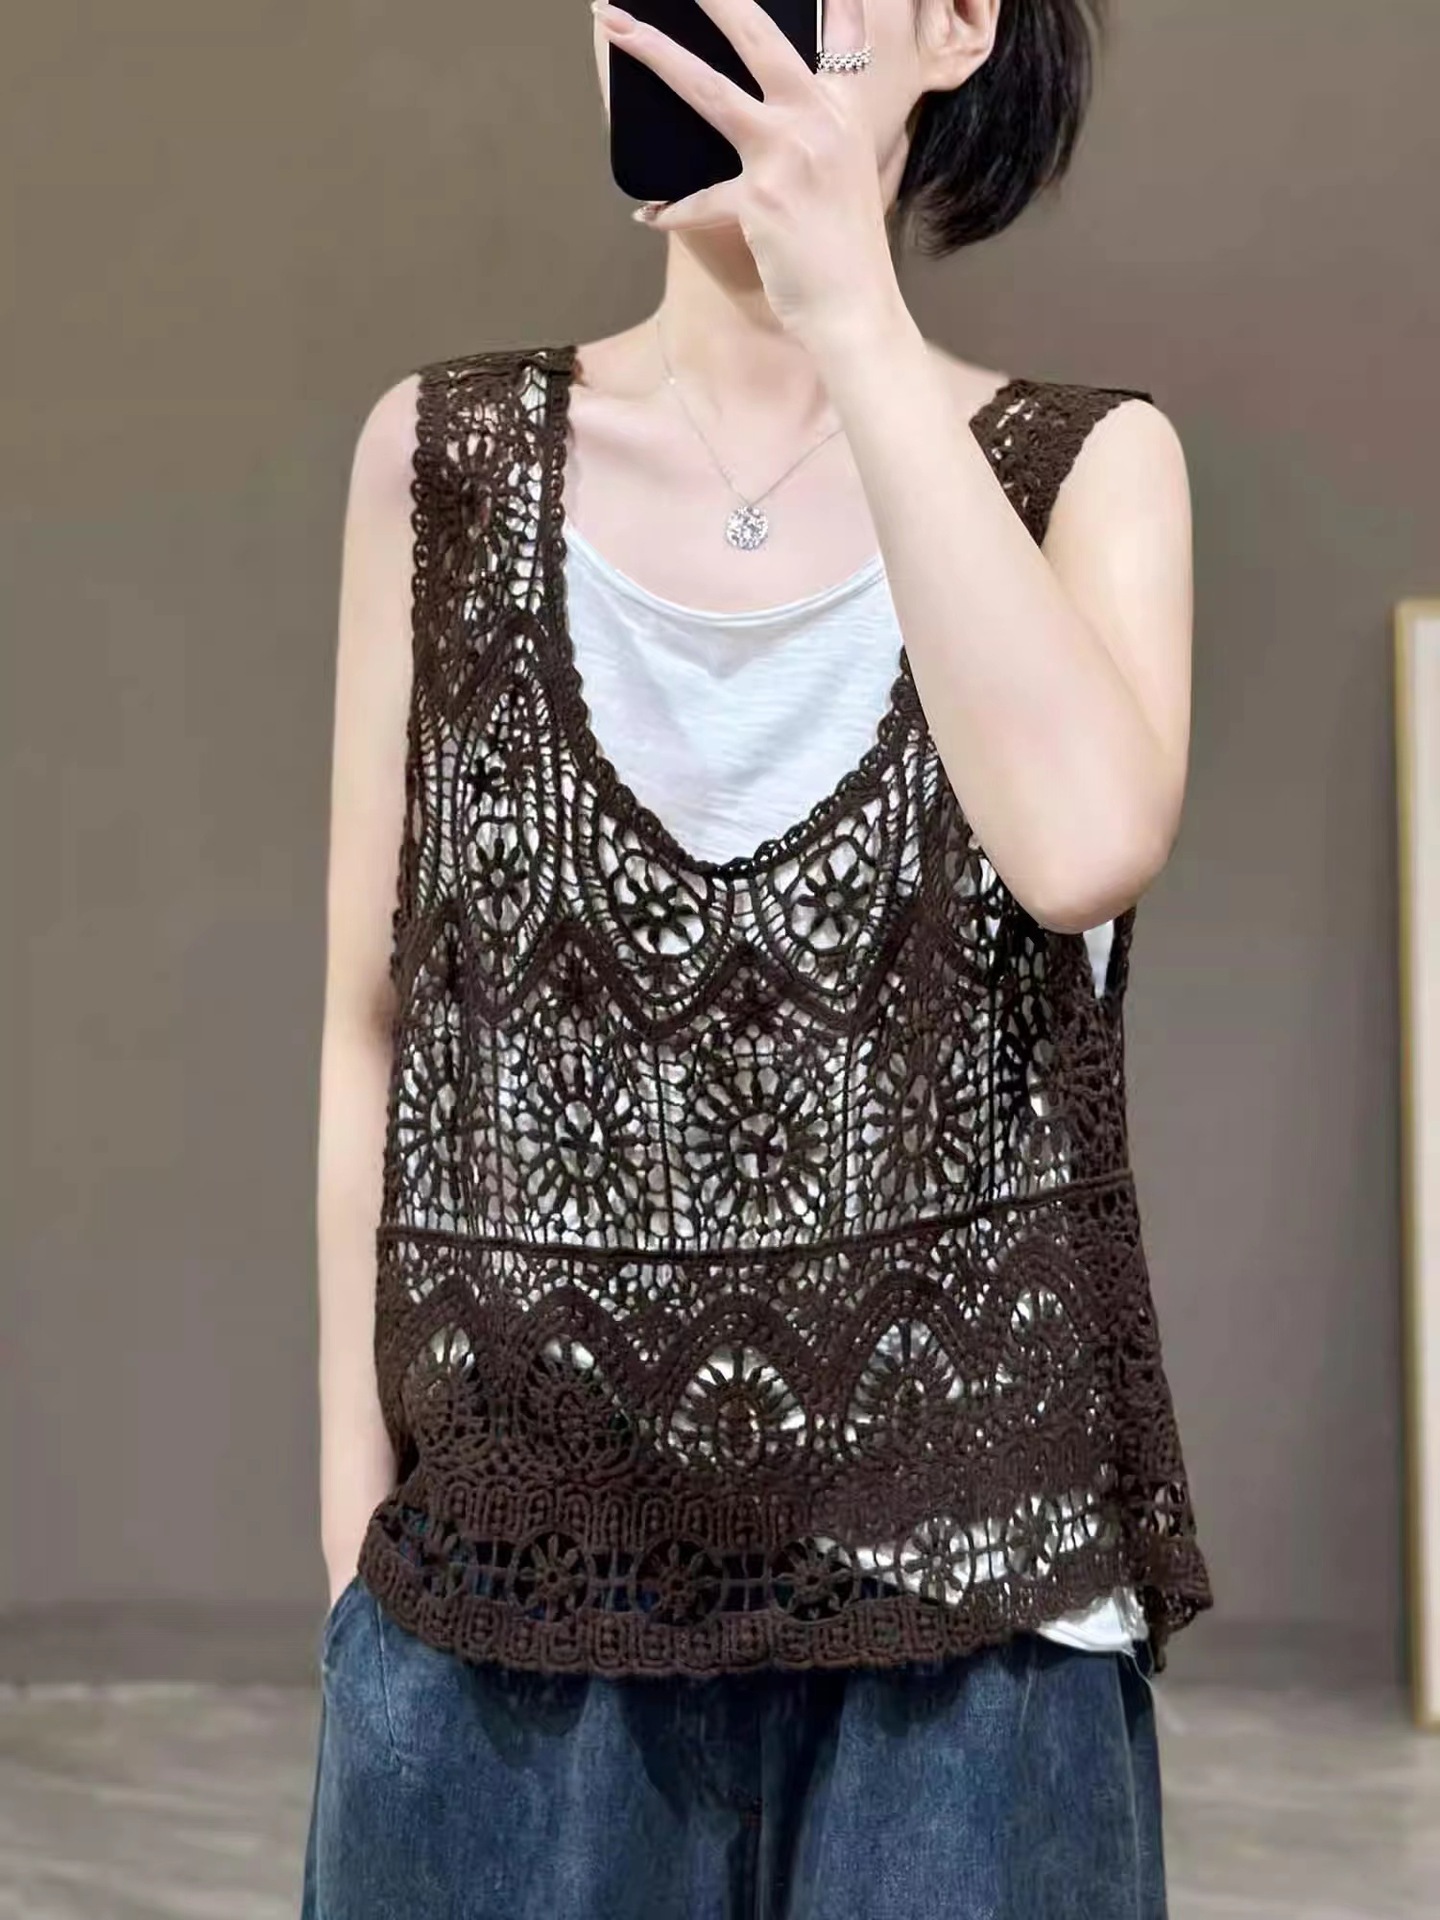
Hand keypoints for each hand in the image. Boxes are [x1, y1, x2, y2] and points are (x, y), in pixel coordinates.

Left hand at [594, 0, 902, 347]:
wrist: (856, 308)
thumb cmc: (844, 247)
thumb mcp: (848, 169)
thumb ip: (820, 123)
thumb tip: (769, 104)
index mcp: (842, 108)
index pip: (834, 29)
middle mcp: (818, 119)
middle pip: (756, 35)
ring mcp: (789, 155)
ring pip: (709, 89)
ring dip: (656, 51)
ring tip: (615, 24)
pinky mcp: (760, 199)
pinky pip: (697, 199)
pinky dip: (669, 210)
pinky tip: (648, 214)